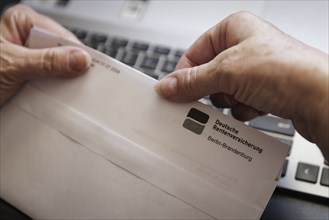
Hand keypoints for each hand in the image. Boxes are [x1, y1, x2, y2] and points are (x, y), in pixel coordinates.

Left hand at [0, 4, 90, 105]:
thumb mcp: (12, 66)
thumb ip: (47, 62)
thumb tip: (80, 59)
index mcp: (22, 22)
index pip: (60, 35)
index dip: (76, 52)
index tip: (89, 68)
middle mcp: (26, 37)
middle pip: (61, 51)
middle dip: (68, 68)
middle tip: (75, 83)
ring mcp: (29, 55)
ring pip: (57, 67)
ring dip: (59, 81)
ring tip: (58, 90)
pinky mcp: (29, 72)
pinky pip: (50, 78)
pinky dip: (52, 89)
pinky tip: (51, 94)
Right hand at [155, 11, 327, 159]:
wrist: (321, 97)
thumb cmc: (285, 69)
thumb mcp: (227, 72)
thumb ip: (193, 81)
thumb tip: (168, 86)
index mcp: (234, 28)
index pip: (195, 52)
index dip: (184, 73)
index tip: (173, 92)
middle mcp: (245, 46)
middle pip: (209, 73)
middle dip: (211, 89)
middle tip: (210, 98)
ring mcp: (256, 69)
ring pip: (224, 91)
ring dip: (230, 100)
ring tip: (244, 98)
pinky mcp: (264, 89)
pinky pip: (239, 102)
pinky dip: (244, 108)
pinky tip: (257, 104)